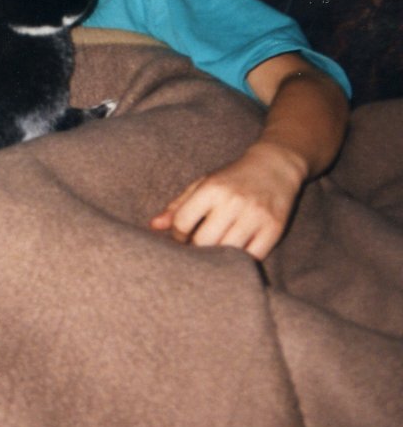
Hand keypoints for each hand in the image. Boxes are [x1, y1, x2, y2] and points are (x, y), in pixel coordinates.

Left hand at [149, 140, 308, 259]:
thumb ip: (178, 205)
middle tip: (197, 248)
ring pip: (228, 251)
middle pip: (204, 241)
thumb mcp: (202, 184)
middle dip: (196, 249)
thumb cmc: (231, 178)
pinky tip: (235, 253)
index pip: (183, 222)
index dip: (177, 235)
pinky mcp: (274, 229)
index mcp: (211, 188)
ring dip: (218, 257)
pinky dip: (241, 260)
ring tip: (214, 251)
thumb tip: (153, 226)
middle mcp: (233, 202)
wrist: (274, 167)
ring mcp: (255, 216)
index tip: (181, 237)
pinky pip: (253, 256)